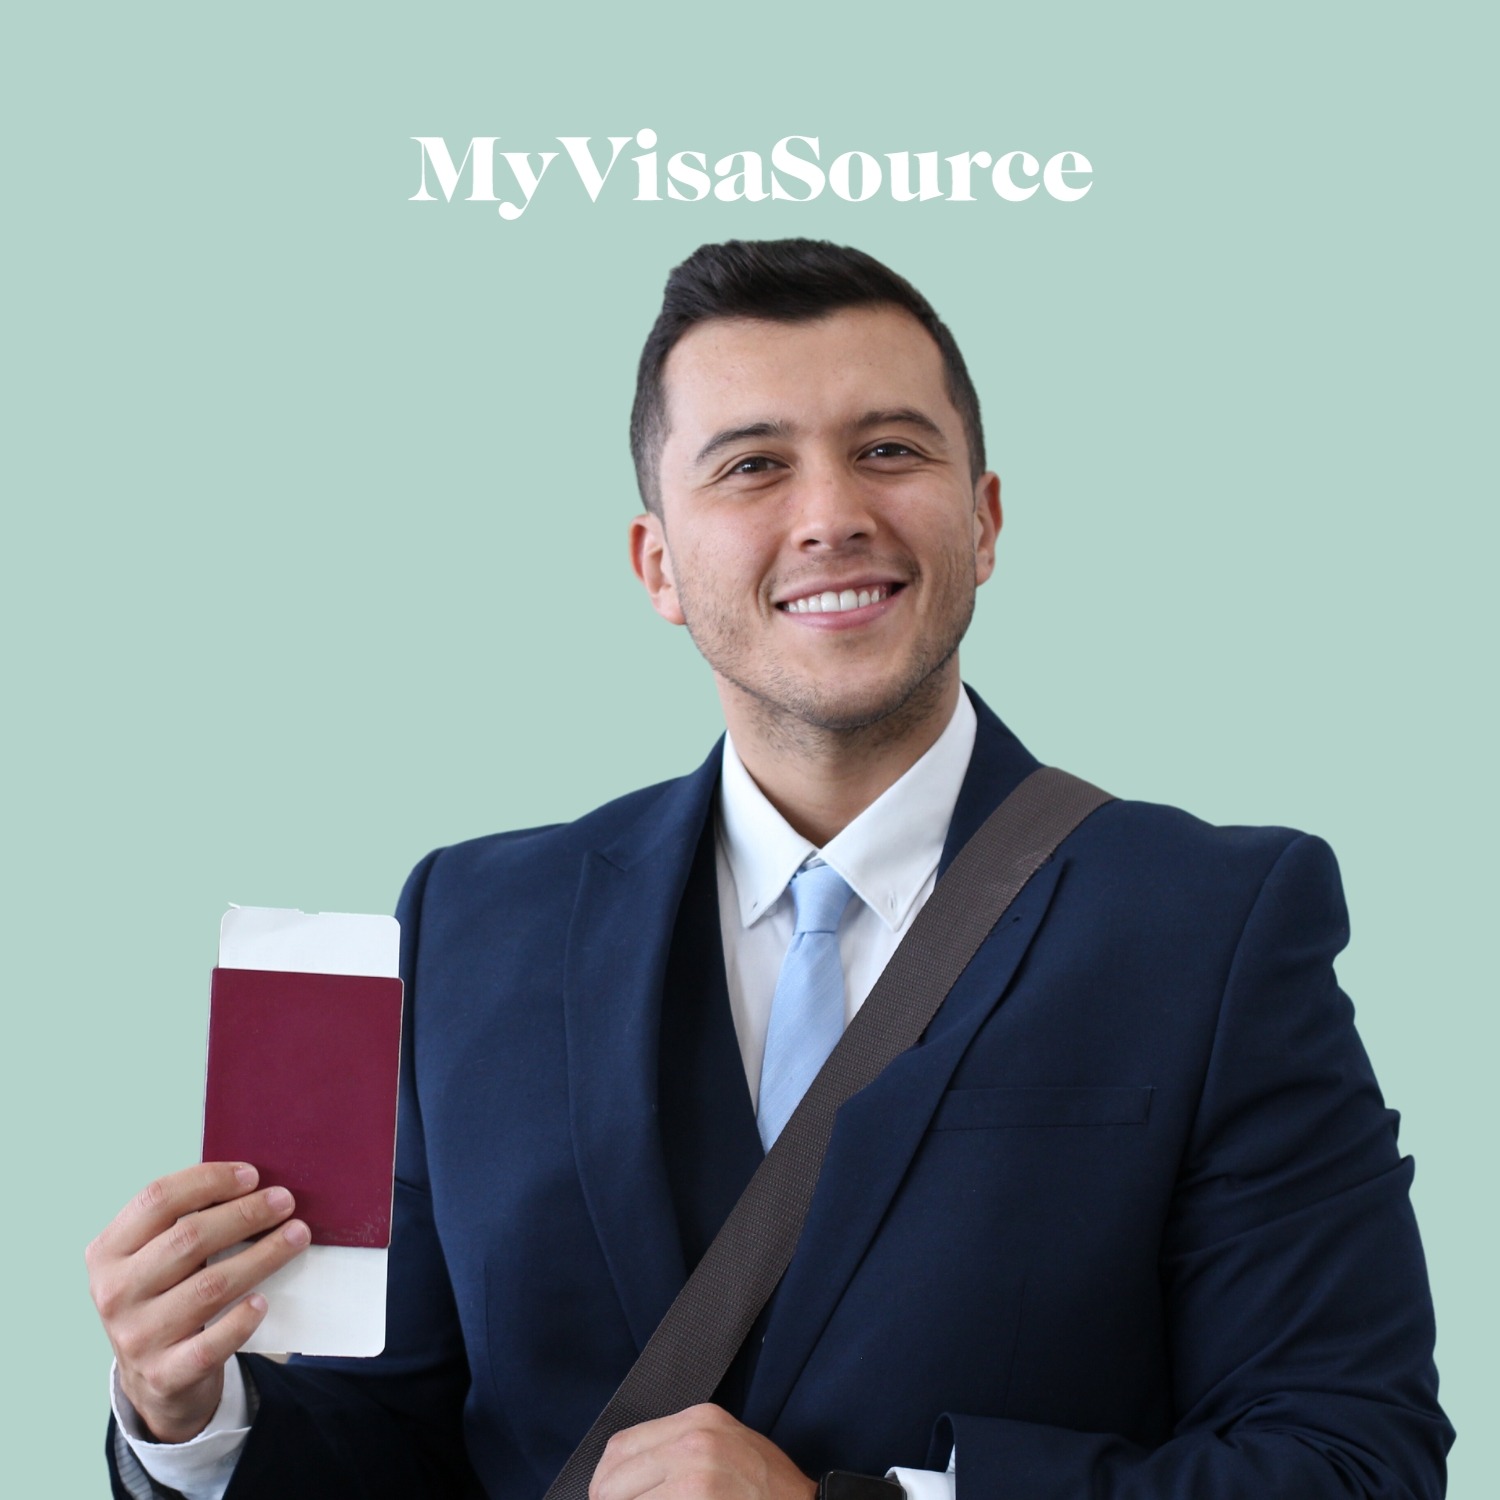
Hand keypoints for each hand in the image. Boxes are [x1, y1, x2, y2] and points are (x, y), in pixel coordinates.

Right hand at [86, 1161, 310, 1442]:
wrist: (153, 1378)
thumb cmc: (166, 1295)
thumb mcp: (153, 1257)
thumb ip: (183, 1222)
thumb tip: (252, 1183)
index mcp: (108, 1252)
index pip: (156, 1199)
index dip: (208, 1180)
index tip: (252, 1175)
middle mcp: (115, 1293)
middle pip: (188, 1239)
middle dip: (245, 1214)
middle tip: (285, 1201)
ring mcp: (137, 1337)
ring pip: (209, 1287)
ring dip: (262, 1256)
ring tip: (297, 1235)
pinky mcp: (165, 1373)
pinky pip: (211, 1343)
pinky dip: (240, 1320)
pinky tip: (262, 1301)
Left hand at [591, 1404, 817, 1499]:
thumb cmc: (766, 1487)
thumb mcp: (726, 1445)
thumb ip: (679, 1448)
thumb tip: (627, 1477)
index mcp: (698, 1419)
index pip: (622, 1445)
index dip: (604, 1479)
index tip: (602, 1496)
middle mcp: (693, 1441)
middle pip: (616, 1477)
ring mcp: (695, 1476)